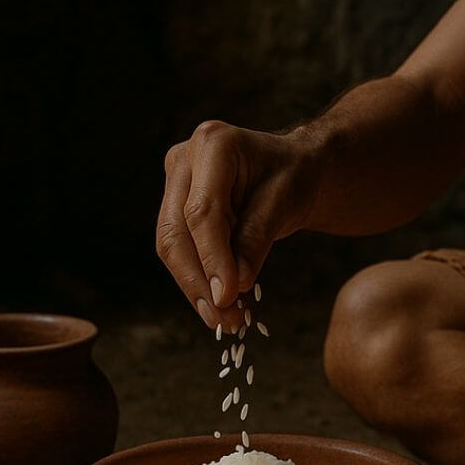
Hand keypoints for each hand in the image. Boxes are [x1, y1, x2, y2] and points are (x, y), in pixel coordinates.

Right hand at [156, 121, 321, 328]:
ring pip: (171, 244)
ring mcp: (174, 183)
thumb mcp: (286, 202)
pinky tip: (218, 307)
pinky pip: (179, 249)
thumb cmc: (293, 176)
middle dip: (197, 280)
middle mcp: (184, 159)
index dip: (211, 258)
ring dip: (194, 287)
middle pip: (175, 230)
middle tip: (223, 320)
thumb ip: (257, 238)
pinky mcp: (175, 206)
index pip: (201, 211)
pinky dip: (198, 280)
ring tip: (224, 321)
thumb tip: (233, 286)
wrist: (291, 168)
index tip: (227, 296)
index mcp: (214, 143)